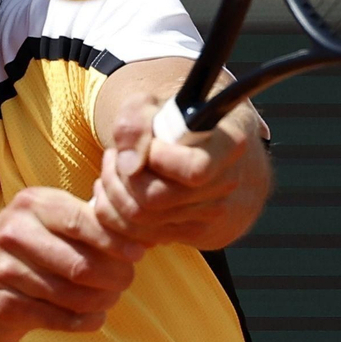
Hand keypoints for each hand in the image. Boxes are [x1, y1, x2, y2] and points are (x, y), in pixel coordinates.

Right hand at [0, 187, 144, 341]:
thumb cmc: (19, 256)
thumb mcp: (42, 224)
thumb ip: (84, 221)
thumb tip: (142, 229)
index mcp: (31, 205)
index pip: (86, 221)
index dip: (119, 241)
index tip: (139, 254)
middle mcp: (13, 232)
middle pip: (83, 263)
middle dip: (115, 278)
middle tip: (124, 283)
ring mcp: (4, 270)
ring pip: (73, 294)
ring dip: (102, 302)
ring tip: (109, 300)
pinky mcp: (3, 306)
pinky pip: (59, 318)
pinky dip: (84, 321)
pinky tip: (93, 318)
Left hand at [91, 92, 269, 250]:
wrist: (204, 152)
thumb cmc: (175, 125)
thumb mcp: (151, 106)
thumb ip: (135, 123)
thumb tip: (130, 165)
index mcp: (228, 146)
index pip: (194, 170)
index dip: (157, 158)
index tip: (148, 144)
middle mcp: (225, 186)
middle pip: (154, 199)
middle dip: (120, 177)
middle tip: (113, 157)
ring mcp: (211, 216)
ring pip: (140, 221)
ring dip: (112, 194)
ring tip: (112, 170)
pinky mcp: (192, 235)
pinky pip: (137, 235)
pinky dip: (115, 213)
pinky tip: (117, 190)